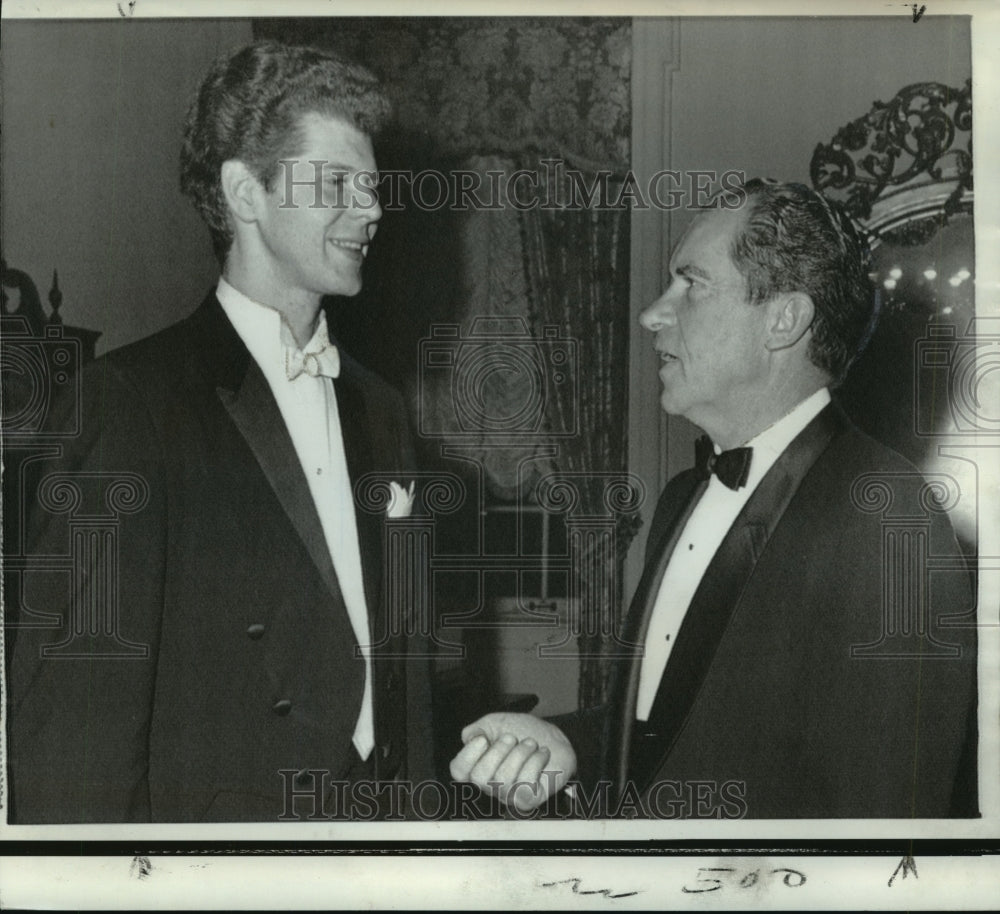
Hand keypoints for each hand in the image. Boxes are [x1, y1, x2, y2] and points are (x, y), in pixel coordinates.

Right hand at [449, 712, 576, 811]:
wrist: (554, 738)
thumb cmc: (524, 732)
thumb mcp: (497, 723)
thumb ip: (478, 728)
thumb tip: (468, 737)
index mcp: (479, 765)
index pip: (459, 771)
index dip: (468, 754)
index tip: (483, 739)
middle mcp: (491, 785)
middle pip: (479, 777)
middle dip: (498, 751)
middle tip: (512, 737)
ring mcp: (509, 795)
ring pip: (503, 779)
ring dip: (520, 753)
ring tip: (531, 743)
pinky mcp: (529, 799)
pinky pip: (525, 785)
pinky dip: (535, 762)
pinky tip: (542, 754)